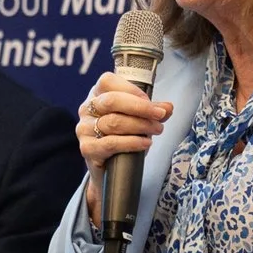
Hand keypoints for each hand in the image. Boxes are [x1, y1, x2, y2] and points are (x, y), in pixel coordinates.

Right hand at [75, 73, 172, 221]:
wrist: (110, 170)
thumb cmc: (123, 137)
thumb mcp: (139, 120)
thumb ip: (152, 111)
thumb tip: (168, 107)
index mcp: (97, 95)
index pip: (108, 81)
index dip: (132, 90)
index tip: (151, 102)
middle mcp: (86, 109)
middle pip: (111, 101)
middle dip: (140, 108)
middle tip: (160, 116)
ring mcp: (84, 129)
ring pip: (113, 122)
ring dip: (140, 126)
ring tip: (157, 130)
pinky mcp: (87, 148)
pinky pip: (111, 143)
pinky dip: (132, 142)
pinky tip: (145, 143)